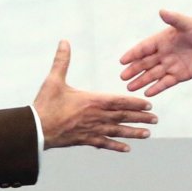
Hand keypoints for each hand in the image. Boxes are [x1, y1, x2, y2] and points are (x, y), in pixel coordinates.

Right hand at [33, 40, 156, 151]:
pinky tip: (127, 148)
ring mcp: (91, 129)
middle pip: (122, 117)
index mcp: (91, 101)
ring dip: (133, 132)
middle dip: (140, 118)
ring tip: (147, 134)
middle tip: (155, 119)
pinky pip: (104, 143)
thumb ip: (61, 61)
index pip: (119, 102)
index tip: (148, 105)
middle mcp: (95, 116)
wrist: (36, 129)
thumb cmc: (45, 104)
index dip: (135, 103)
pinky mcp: (85, 140)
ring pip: (117, 131)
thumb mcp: (53, 80)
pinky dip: (116, 146)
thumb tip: (64, 42)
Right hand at [119, 9, 191, 95]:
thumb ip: (174, 19)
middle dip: (134, 70)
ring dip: (142, 80)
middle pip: (145, 63)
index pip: (144, 48)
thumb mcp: (188, 24)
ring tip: (130, 87)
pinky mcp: (180, 75)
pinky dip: (157, 87)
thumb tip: (162, 11)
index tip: (122, 61)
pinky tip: (147, 93)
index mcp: (163, 40)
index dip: (133, 54)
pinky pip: (166, 82)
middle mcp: (164, 53)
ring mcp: (171, 65)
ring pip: (153, 74)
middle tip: (123, 77)